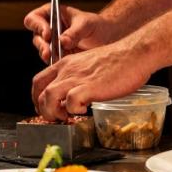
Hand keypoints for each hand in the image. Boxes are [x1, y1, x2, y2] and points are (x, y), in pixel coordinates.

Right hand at [23, 4, 113, 62]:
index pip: (34, 19)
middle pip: (36, 37)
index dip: (38, 26)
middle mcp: (47, 29)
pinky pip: (51, 61)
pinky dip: (56, 63)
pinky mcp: (57, 56)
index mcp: (51, 14)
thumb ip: (75, 32)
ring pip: (42, 50)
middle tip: (49, 53)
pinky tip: (63, 64)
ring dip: (48, 55)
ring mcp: (51, 43)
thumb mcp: (87, 24)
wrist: (106, 39)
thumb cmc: (95, 25)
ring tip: (57, 59)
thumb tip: (62, 41)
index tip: (48, 34)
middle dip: (42, 45)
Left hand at [31, 40, 152, 120]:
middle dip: (43, 109)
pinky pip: (71, 103)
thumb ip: (76, 77)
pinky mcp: (89, 87)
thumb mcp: (88, 65)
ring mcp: (76, 78)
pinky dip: (74, 111)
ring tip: (65, 116)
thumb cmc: (116, 61)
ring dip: (52, 112)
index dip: (37, 97)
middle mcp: (67, 70)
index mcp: (65, 64)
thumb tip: (71, 97)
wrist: (134, 54)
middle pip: (39, 91)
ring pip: (48, 97)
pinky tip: (85, 110)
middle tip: (54, 117)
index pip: (38, 81)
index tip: (45, 108)